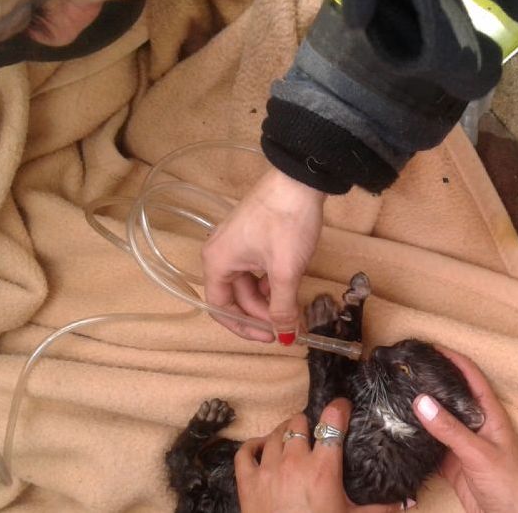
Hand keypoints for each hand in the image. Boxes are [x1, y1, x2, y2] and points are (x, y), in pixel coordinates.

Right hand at [202, 167, 324, 341]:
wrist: (300, 180)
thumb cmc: (286, 222)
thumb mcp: (285, 270)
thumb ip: (282, 307)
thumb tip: (284, 335)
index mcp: (217, 262)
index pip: (220, 308)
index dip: (244, 327)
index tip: (269, 337)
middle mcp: (220, 253)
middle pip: (235, 297)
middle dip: (260, 314)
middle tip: (288, 325)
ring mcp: (236, 243)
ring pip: (248, 283)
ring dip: (267, 299)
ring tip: (291, 308)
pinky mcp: (253, 236)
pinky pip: (256, 268)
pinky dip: (271, 282)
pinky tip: (288, 288)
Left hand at [234, 399, 395, 512]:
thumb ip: (381, 509)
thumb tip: (408, 502)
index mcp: (323, 469)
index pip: (332, 422)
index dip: (339, 409)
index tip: (342, 408)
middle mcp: (295, 462)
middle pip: (299, 422)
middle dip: (309, 424)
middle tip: (316, 433)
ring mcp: (268, 470)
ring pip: (274, 433)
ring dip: (285, 433)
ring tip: (293, 440)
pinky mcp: (248, 483)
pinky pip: (245, 452)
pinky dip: (253, 446)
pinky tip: (262, 448)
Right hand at [412, 347, 517, 512]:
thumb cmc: (510, 484)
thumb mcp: (478, 453)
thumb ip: (450, 429)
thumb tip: (421, 401)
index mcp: (489, 413)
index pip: (470, 375)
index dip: (452, 358)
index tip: (429, 347)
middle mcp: (475, 424)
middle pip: (451, 395)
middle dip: (431, 380)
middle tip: (406, 369)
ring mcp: (464, 444)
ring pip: (439, 420)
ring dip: (421, 409)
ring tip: (397, 394)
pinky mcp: (453, 463)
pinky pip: (432, 445)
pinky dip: (417, 438)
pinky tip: (401, 433)